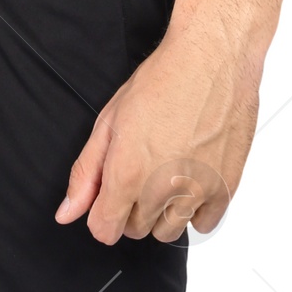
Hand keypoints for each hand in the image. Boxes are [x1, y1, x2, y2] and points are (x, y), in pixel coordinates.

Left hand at [55, 0, 264, 243]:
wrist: (212, 59)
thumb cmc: (162, 80)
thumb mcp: (109, 121)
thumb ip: (85, 173)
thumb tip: (66, 212)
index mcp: (128, 174)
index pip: (104, 231)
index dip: (101, 213)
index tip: (109, 194)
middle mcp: (162, 191)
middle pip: (136, 230)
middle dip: (131, 206)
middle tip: (142, 166)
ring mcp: (197, 192)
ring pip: (169, 232)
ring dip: (163, 211)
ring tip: (167, 171)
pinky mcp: (226, 189)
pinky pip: (204, 224)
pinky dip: (196, 209)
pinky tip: (191, 177)